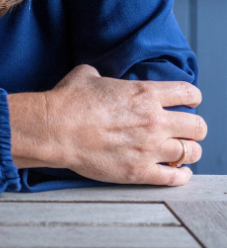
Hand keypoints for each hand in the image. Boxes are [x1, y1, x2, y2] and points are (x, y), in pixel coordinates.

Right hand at [10, 64, 205, 185]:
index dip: (191, 97)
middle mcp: (154, 121)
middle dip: (194, 127)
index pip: (188, 93)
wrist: (55, 129)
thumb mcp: (85, 75)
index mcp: (144, 94)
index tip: (188, 102)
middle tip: (184, 129)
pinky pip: (175, 178)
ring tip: (181, 151)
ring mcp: (150, 148)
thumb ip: (101, 75)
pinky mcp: (140, 171)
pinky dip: (181, 175)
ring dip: (188, 151)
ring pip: (192, 153)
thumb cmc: (68, 101)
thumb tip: (99, 77)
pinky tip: (178, 172)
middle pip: (198, 127)